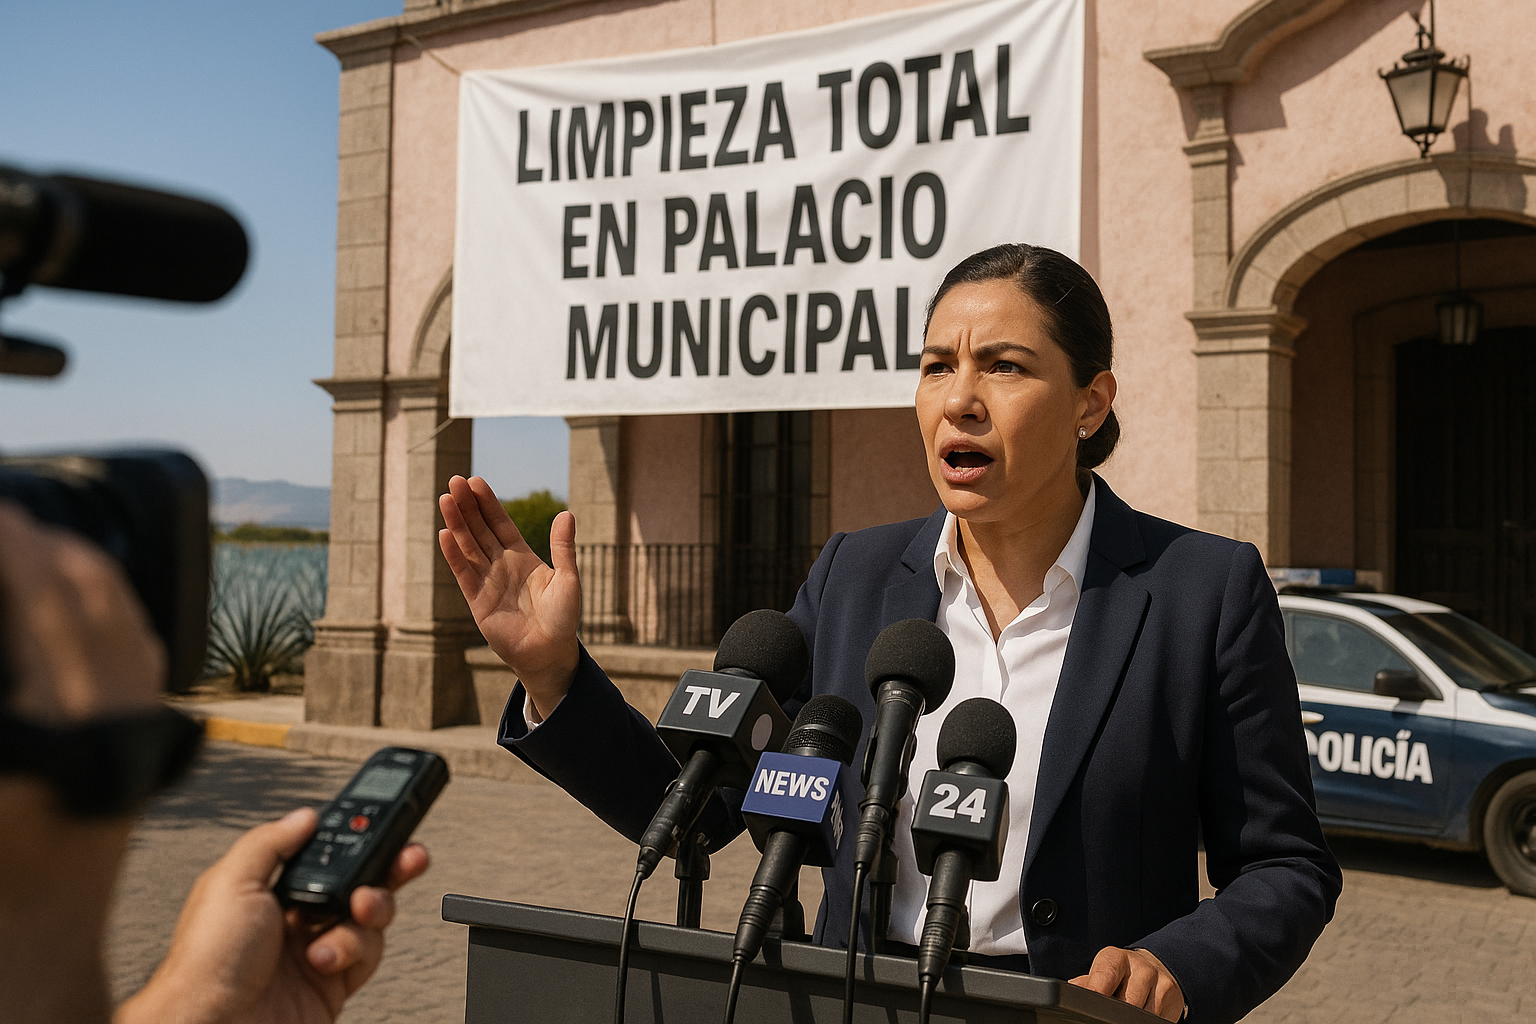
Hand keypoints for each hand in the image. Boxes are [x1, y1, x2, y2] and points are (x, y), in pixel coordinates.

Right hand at [0, 502, 166, 1022]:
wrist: (33, 941)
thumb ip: (8, 683)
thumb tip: (14, 628)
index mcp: (71, 715)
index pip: (47, 595)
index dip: (17, 546)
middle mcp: (121, 715)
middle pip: (94, 599)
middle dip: (46, 549)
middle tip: (9, 522)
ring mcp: (139, 728)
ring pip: (125, 622)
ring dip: (81, 578)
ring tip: (35, 548)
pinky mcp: (142, 744)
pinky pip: (139, 660)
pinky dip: (108, 620)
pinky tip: (78, 608)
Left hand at [116, 807, 429, 1023]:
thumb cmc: (206, 963)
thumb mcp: (229, 884)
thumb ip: (269, 842)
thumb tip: (304, 816)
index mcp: (271, 889)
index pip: (324, 853)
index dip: (355, 838)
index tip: (385, 823)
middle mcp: (296, 917)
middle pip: (357, 881)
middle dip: (386, 867)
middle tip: (407, 857)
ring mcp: (318, 949)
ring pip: (369, 917)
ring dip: (369, 911)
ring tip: (355, 911)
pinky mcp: (335, 983)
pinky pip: (368, 956)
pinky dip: (355, 951)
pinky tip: (327, 956)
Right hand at [438, 475, 579, 717]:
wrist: (550, 652)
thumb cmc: (563, 617)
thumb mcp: (568, 578)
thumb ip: (563, 548)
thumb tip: (567, 513)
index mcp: (522, 557)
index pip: (500, 523)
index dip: (488, 504)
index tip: (475, 482)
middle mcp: (501, 565)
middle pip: (480, 530)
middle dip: (467, 506)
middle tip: (454, 480)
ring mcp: (487, 582)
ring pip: (468, 547)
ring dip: (457, 524)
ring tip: (446, 499)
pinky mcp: (477, 601)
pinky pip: (464, 574)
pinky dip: (454, 555)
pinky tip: (445, 534)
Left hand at [1069, 946, 1184, 1020]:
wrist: (1157, 967)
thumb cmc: (1121, 972)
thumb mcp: (1103, 971)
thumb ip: (1087, 983)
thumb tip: (1071, 989)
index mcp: (1115, 958)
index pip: (1104, 977)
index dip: (1096, 993)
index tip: (1092, 1004)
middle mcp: (1140, 967)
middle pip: (1126, 1001)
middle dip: (1116, 1012)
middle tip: (1110, 1011)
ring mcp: (1159, 981)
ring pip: (1142, 1014)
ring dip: (1132, 1017)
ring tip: (1127, 1010)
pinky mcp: (1172, 997)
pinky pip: (1156, 1019)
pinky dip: (1146, 1020)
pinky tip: (1141, 1013)